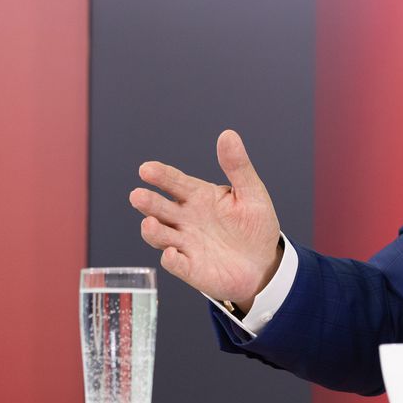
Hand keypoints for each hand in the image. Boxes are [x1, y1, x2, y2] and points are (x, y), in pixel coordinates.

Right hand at [130, 129, 281, 309]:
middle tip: (138, 195)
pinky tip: (171, 254)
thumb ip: (238, 166)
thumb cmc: (254, 225)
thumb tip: (228, 135)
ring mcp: (186, 243)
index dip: (160, 175)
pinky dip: (171, 260)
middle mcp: (186, 218)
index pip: (175, 182)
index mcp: (199, 196)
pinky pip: (177, 264)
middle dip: (149, 202)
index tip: (146, 169)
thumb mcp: (251, 193)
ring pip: (161, 235)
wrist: (264, 262)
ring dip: (153, 231)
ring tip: (150, 223)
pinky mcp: (190, 268)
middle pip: (161, 208)